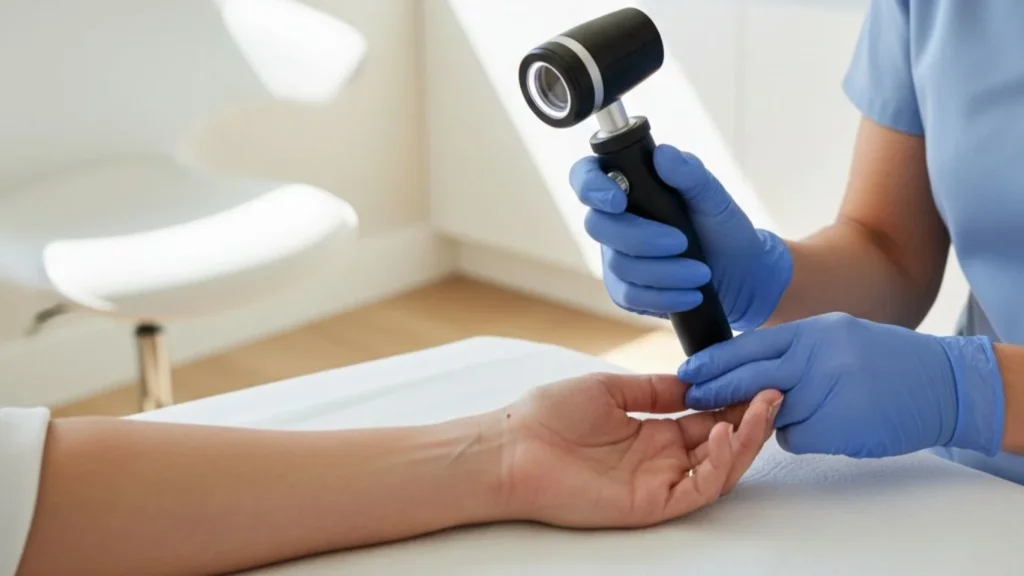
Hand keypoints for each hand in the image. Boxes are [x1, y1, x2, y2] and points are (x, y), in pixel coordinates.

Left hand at [500, 372, 780, 527]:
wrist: (512, 448)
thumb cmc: (549, 416)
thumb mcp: (611, 389)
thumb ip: (656, 389)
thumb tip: (694, 379)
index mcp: (653, 432)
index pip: (708, 419)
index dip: (735, 400)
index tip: (758, 376)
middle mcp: (662, 459)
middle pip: (723, 444)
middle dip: (752, 418)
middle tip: (774, 389)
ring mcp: (659, 482)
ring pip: (720, 468)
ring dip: (747, 438)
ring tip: (762, 406)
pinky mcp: (652, 504)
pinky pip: (698, 488)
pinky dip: (720, 463)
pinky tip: (728, 432)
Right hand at [570, 145, 791, 330]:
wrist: (740, 274)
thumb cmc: (722, 228)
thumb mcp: (714, 198)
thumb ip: (691, 175)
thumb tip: (664, 154)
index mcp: (629, 186)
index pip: (585, 176)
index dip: (590, 186)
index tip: (618, 201)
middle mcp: (614, 220)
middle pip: (597, 226)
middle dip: (639, 237)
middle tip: (681, 242)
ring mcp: (615, 256)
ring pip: (618, 265)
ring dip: (663, 271)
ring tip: (701, 273)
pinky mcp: (624, 290)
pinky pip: (629, 296)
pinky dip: (663, 296)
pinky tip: (690, 295)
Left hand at [678, 312, 1004, 458]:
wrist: (944, 384)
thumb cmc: (885, 361)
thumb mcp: (836, 338)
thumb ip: (793, 349)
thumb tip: (744, 364)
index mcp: (814, 332)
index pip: (750, 344)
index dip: (715, 359)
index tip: (688, 370)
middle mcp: (819, 356)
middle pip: (749, 377)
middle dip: (715, 389)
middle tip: (692, 397)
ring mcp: (829, 391)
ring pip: (770, 412)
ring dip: (769, 417)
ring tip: (802, 409)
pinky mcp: (839, 425)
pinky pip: (795, 437)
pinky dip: (801, 436)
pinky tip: (827, 426)